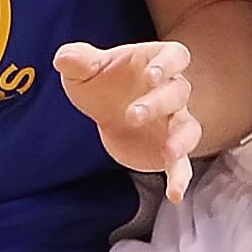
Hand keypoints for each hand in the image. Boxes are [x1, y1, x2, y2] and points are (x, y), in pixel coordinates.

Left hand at [56, 38, 198, 202]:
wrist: (107, 112)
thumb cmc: (102, 83)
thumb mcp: (84, 70)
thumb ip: (77, 61)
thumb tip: (63, 58)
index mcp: (156, 63)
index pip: (175, 56)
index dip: (167, 64)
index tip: (152, 75)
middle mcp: (172, 92)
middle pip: (178, 92)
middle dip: (158, 103)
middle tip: (131, 115)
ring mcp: (174, 122)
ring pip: (188, 127)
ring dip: (181, 139)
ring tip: (168, 152)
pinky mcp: (169, 151)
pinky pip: (182, 164)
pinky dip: (180, 178)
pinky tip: (175, 195)